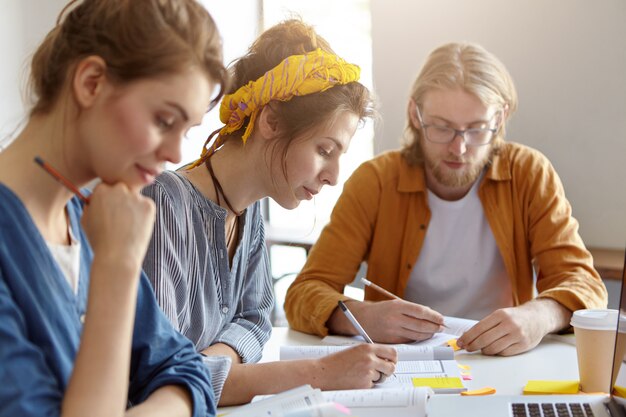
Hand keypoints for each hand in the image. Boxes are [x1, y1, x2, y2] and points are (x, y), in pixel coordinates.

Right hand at [82, 183, 154, 269]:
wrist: (117, 256)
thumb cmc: (99, 241)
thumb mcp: (86, 220)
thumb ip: (90, 205)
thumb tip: (93, 199)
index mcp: (101, 190)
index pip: (106, 188)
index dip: (108, 201)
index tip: (109, 211)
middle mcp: (119, 189)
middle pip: (122, 189)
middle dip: (121, 200)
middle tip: (120, 218)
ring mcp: (135, 197)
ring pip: (135, 198)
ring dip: (133, 207)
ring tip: (128, 226)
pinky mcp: (149, 205)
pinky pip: (146, 206)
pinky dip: (144, 215)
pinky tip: (137, 227)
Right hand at [316, 344, 396, 389]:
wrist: (323, 373)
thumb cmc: (335, 362)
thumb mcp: (354, 351)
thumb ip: (369, 353)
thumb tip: (384, 358)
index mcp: (367, 348)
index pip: (392, 352)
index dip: (393, 358)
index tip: (391, 361)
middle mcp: (369, 359)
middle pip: (391, 366)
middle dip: (388, 370)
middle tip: (381, 371)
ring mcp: (368, 372)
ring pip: (382, 377)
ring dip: (375, 378)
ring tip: (360, 374)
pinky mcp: (364, 384)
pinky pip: (372, 385)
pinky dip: (366, 384)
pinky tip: (355, 380)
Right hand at [332, 300, 444, 343]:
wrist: (361, 318)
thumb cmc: (380, 310)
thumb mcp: (394, 304)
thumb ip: (410, 309)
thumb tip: (429, 314)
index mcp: (397, 306)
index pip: (421, 311)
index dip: (434, 316)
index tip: (441, 318)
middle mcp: (395, 318)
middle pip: (421, 325)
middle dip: (434, 326)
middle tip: (441, 327)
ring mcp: (393, 330)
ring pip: (417, 335)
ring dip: (429, 334)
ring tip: (434, 331)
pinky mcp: (392, 340)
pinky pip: (410, 340)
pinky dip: (419, 339)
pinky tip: (422, 336)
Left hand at [456, 299, 570, 355]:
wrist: (538, 317)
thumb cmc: (515, 317)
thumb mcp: (500, 315)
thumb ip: (486, 325)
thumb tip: (468, 337)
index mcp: (501, 315)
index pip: (479, 328)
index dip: (467, 337)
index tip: (460, 342)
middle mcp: (509, 324)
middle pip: (485, 339)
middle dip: (473, 345)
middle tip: (467, 348)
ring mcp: (518, 335)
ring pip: (494, 348)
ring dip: (484, 350)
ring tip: (482, 349)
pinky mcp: (523, 345)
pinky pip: (504, 353)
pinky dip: (496, 353)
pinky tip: (494, 350)